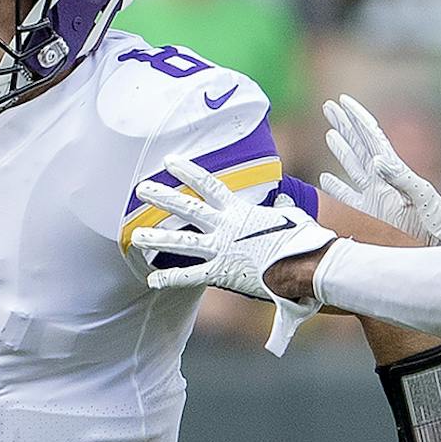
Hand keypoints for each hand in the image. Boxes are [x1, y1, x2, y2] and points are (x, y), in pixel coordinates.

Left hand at [133, 158, 336, 353]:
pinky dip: (171, 278)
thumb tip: (282, 200)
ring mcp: (221, 250)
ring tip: (135, 235)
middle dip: (163, 197)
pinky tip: (151, 280)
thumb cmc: (303, 241)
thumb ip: (279, 208)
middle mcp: (225, 227)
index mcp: (241, 211)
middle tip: (141, 188)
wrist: (304, 264)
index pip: (209, 185)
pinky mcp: (222, 273)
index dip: (188, 172)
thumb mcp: (290, 217)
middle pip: (187, 208)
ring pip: (182, 242)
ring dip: (157, 238)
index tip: (170, 161)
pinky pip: (191, 276)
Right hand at [319, 95, 440, 245]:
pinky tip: (326, 178)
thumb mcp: (421, 193)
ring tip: (329, 133)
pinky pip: (347, 196)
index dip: (356, 117)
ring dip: (341, 149)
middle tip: (329, 106)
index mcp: (393, 167)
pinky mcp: (369, 212)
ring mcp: (374, 193)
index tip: (342, 100)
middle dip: (344, 124)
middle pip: (359, 143)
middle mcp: (381, 176)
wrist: (440, 239)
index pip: (371, 135)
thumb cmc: (436, 216)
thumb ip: (399, 176)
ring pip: (352, 165)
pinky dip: (335, 187)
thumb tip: (376, 159)